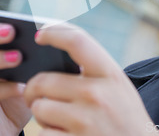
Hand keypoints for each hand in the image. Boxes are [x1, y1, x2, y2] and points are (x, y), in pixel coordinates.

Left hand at [24, 23, 158, 135]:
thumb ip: (94, 71)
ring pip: (39, 107)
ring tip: (58, 121)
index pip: (78, 41)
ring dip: (42, 116)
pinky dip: (48, 135)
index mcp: (110, 75)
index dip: (54, 33)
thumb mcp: (119, 88)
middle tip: (35, 96)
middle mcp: (97, 94)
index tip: (40, 35)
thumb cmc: (125, 120)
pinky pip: (42, 134)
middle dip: (33, 90)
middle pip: (44, 80)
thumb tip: (54, 52)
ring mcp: (85, 120)